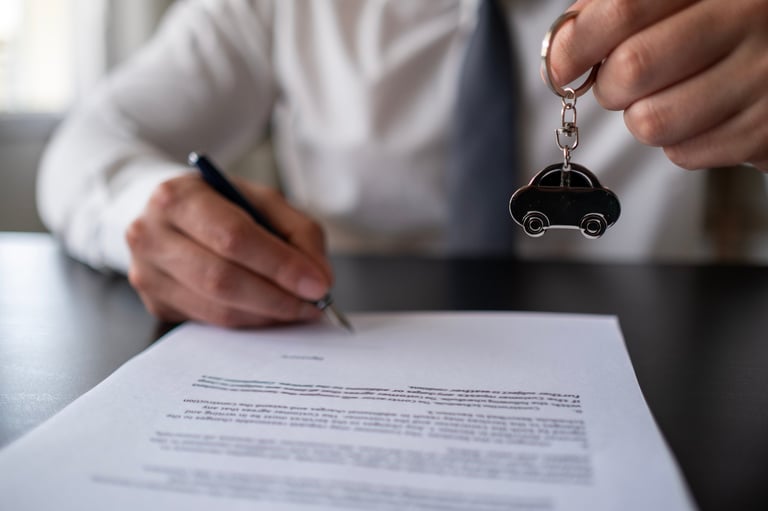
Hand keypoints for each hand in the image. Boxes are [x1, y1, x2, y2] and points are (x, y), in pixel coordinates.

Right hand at [126, 174, 331, 327]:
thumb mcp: (263, 202)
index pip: (234, 237)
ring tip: (299, 309)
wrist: (171, 217)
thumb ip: (298, 232)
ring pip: (218, 308)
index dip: (280, 264)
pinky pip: (212, 322)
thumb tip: (319, 278)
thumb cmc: (223, 206)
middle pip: (222, 278)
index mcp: (178, 197)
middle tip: (314, 304)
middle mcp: (150, 235)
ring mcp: (147, 274)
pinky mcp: (156, 304)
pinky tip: (270, 312)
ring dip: (267, 314)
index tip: (317, 284)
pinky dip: (250, 321)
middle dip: (277, 296)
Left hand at [551, 0, 767, 170]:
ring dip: (641, 117)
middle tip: (620, 82)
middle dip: (608, 86)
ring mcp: (762, 77)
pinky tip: (700, 115)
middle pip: (632, 69)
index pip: (624, 11)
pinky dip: (677, 141)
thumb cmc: (727, 22)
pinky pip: (684, 154)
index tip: (560, 66)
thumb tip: (559, 55)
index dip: (576, 44)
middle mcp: (748, 19)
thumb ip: (616, 10)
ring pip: (651, 122)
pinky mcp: (765, 131)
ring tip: (667, 97)